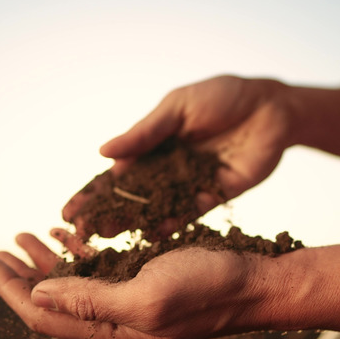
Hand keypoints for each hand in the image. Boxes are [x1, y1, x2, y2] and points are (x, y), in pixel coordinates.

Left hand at [0, 230, 283, 338]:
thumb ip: (89, 300)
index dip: (8, 289)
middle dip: (19, 274)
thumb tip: (34, 296)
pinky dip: (78, 253)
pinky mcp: (142, 284)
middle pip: (49, 301)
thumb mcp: (145, 295)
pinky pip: (98, 272)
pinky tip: (68, 235)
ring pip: (71, 284)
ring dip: (45, 261)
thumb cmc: (205, 289)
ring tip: (25, 234)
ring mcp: (127, 303)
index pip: (40, 314)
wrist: (253, 284)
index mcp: (108, 331)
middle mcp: (112, 321)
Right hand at [63, 75, 294, 238]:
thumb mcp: (177, 108)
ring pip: (155, 210)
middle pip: (130, 199)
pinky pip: (189, 214)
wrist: (271, 107)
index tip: (67, 212)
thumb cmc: (222, 97)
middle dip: (105, 216)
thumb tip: (103, 153)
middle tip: (79, 236)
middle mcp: (167, 170)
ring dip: (131, 224)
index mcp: (153, 146)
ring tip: (107, 241)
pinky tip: (151, 237)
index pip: (116, 174)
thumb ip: (145, 134)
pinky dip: (171, 225)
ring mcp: (189, 185)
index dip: (92, 193)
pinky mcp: (215, 195)